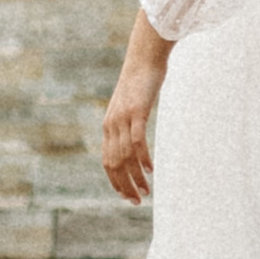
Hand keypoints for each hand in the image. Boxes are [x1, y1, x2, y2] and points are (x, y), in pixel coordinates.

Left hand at [100, 12, 173, 202]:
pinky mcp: (136, 112)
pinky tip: (151, 169)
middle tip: (137, 201)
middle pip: (114, 164)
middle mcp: (112, 125)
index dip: (116, 182)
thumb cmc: (141, 82)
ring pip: (125, 157)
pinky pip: (137, 142)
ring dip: (135, 177)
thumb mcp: (131, 106)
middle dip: (125, 186)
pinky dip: (143, 159)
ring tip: (146, 191)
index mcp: (109, 126)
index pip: (107, 162)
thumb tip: (134, 139)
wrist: (144, 57)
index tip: (127, 196)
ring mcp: (122, 118)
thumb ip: (130, 123)